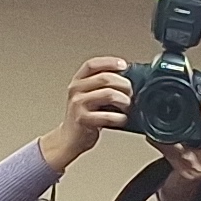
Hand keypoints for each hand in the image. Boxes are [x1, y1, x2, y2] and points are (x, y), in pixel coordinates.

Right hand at [40, 55, 133, 171]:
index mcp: (78, 81)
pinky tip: (122, 119)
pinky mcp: (83, 119)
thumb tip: (127, 79)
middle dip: (124, 85)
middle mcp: (76, 90)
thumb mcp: (89, 95)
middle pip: (105, 78)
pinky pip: (108, 115)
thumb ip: (102, 85)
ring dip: (124, 100)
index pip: (93, 65)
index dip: (109, 62)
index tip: (124, 65)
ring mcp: (78, 104)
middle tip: (130, 93)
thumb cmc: (84, 116)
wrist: (70, 138)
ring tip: (127, 107)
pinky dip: (120, 118)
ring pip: (109, 94)